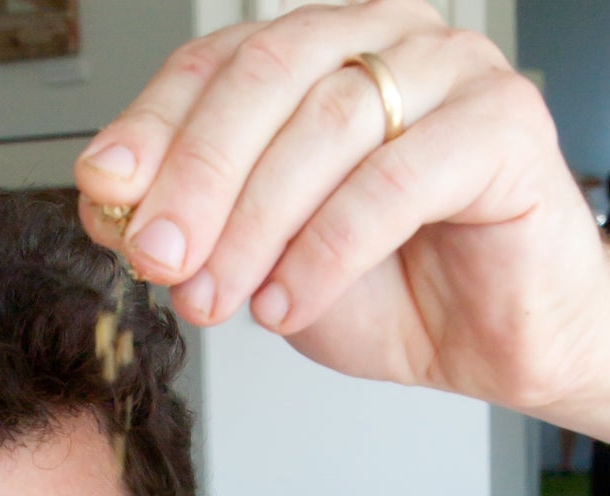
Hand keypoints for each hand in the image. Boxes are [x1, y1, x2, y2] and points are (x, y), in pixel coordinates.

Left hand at [73, 0, 609, 412]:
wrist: (500, 344)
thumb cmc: (397, 292)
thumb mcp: (262, 262)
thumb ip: (193, 226)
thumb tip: (108, 204)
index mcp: (320, 51)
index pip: (217, 63)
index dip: (154, 128)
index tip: (106, 195)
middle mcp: (383, 38)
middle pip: (265, 77)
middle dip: (198, 177)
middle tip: (158, 257)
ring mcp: (450, 70)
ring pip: (328, 123)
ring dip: (257, 223)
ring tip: (222, 299)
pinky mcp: (503, 125)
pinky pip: (395, 179)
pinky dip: (328, 248)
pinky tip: (289, 302)